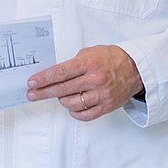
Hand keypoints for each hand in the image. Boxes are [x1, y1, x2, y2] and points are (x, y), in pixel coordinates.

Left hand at [26, 45, 142, 121]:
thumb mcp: (90, 52)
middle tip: (32, 94)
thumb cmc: (112, 59)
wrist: (136, 69)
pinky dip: (74, 112)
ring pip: (71, 104)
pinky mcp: (106, 106)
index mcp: (89, 64)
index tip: (32, 82)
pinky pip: (84, 115)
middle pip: (62, 90)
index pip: (60, 73)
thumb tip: (53, 75)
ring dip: (62, 100)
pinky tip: (72, 106)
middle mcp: (95, 80)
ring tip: (61, 95)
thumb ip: (73, 64)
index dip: (43, 79)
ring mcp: (101, 95)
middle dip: (43, 92)